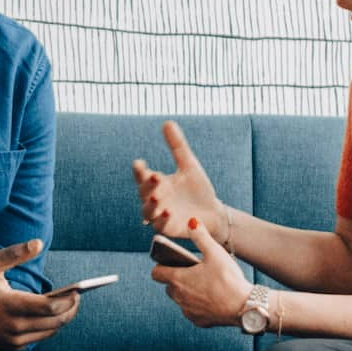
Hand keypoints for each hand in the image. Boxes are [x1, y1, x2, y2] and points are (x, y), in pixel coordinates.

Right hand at [0, 239, 78, 350]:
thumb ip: (15, 253)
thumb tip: (39, 243)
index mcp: (11, 305)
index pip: (51, 307)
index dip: (69, 299)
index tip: (78, 290)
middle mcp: (14, 326)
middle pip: (56, 322)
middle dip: (71, 309)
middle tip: (78, 297)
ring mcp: (12, 339)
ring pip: (49, 332)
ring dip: (62, 319)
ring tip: (69, 304)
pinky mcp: (10, 346)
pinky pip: (37, 338)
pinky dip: (48, 328)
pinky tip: (51, 315)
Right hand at [133, 121, 224, 240]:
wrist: (213, 212)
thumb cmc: (197, 189)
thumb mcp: (188, 165)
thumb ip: (177, 146)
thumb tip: (167, 122)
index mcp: (156, 184)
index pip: (142, 176)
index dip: (139, 170)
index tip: (139, 163)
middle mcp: (154, 199)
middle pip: (143, 193)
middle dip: (147, 185)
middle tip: (153, 177)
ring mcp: (159, 215)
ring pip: (147, 211)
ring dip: (151, 204)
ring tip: (157, 196)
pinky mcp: (168, 228)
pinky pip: (161, 225)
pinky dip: (162, 219)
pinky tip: (167, 211)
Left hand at [152, 218, 250, 327]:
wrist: (245, 307)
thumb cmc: (229, 279)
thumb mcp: (215, 252)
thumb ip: (200, 236)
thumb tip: (191, 222)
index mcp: (178, 279)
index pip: (156, 273)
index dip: (161, 266)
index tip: (172, 262)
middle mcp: (179, 298)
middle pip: (168, 286)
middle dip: (176, 279)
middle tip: (193, 271)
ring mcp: (188, 311)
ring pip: (180, 300)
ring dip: (186, 292)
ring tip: (203, 284)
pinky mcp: (199, 321)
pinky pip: (192, 312)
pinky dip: (197, 306)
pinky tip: (211, 299)